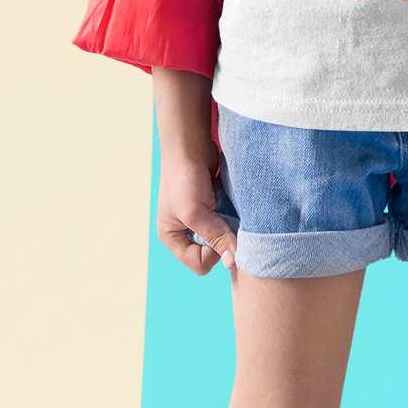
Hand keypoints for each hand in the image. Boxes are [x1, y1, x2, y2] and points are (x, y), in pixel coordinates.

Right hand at [151, 68, 236, 276]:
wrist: (190, 143)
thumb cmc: (183, 177)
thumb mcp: (195, 213)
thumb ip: (215, 238)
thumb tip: (233, 262)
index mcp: (172, 237)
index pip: (199, 264)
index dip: (213, 254)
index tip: (220, 234)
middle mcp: (185, 231)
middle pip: (213, 253)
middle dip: (224, 240)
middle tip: (229, 221)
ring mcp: (201, 218)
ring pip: (224, 237)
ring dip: (231, 227)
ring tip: (232, 210)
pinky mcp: (214, 206)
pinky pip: (229, 221)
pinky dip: (234, 215)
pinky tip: (235, 203)